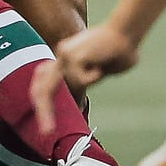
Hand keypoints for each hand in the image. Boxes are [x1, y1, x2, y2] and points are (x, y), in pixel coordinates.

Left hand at [31, 23, 141, 137]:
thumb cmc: (120, 51)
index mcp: (65, 57)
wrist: (126, 33)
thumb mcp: (98, 70)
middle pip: (44, 88)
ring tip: (103, 65)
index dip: (39, 96)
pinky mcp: (71, 55)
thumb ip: (84, 82)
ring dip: (92, 80)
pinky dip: (95, 77)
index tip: (43, 118)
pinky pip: (82, 80)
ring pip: (73, 84)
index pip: (43, 78)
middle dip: (44, 112)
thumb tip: (77, 106)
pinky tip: (102, 63)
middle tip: (48, 132)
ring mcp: (64, 54)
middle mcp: (61, 55)